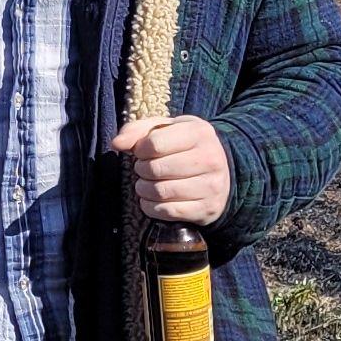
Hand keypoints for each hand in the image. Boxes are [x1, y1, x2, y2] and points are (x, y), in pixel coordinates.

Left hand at [109, 113, 229, 225]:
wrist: (223, 171)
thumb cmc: (185, 146)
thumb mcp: (167, 129)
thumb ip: (138, 130)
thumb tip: (117, 143)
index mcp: (199, 133)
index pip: (154, 144)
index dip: (140, 150)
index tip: (142, 152)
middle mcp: (210, 159)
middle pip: (156, 169)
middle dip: (141, 170)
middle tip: (143, 169)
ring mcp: (211, 186)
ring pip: (160, 192)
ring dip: (143, 189)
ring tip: (146, 184)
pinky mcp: (207, 209)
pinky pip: (168, 212)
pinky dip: (151, 207)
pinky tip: (152, 200)